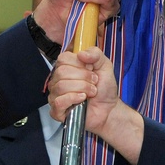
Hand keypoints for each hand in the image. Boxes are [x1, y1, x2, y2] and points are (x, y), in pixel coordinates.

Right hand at [48, 47, 144, 163]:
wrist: (109, 109)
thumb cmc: (104, 88)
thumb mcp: (104, 65)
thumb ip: (95, 54)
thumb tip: (81, 54)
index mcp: (66, 67)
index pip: (63, 59)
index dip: (79, 64)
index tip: (91, 70)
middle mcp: (57, 80)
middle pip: (62, 72)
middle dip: (83, 78)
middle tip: (93, 83)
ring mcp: (55, 95)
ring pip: (61, 86)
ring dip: (82, 89)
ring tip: (91, 93)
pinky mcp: (56, 111)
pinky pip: (58, 102)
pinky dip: (73, 99)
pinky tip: (82, 100)